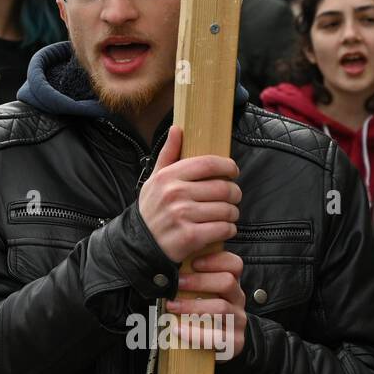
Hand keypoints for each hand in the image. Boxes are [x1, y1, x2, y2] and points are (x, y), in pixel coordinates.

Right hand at [138, 125, 240, 264]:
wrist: (139, 244)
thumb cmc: (152, 209)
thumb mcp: (155, 180)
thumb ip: (168, 154)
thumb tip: (177, 129)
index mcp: (168, 177)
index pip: (208, 164)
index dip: (228, 166)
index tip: (233, 171)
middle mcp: (175, 194)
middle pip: (223, 188)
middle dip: (234, 193)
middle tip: (232, 198)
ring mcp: (182, 216)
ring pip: (226, 210)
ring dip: (233, 213)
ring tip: (227, 215)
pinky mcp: (190, 237)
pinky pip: (223, 229)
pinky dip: (228, 229)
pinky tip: (222, 229)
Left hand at [164, 250, 246, 360]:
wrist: (215, 344)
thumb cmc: (200, 312)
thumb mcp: (198, 292)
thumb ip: (190, 276)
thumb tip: (167, 263)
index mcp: (230, 282)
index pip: (234, 264)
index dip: (215, 261)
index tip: (194, 263)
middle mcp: (237, 299)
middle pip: (227, 282)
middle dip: (199, 281)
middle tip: (177, 283)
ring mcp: (238, 320)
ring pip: (221, 307)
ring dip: (192, 306)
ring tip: (172, 306)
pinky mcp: (235, 341)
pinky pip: (218, 337)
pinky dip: (195, 333)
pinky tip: (178, 330)